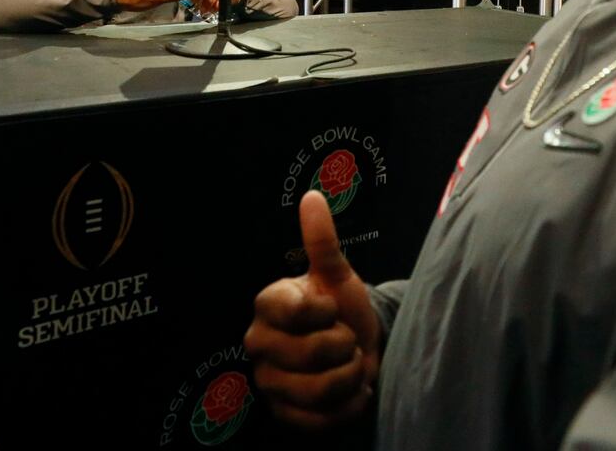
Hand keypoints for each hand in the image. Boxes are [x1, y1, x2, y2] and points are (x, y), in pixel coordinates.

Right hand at [245, 191, 380, 430]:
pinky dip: (348, 405)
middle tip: (345, 340)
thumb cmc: (341, 308)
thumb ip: (322, 239)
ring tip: (349, 363)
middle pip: (313, 353)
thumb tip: (313, 196)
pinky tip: (349, 389)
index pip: (296, 312)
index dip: (326, 312)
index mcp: (268, 306)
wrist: (355, 348)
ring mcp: (269, 383)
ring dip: (350, 376)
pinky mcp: (284, 416)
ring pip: (321, 389)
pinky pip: (324, 419)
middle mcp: (260, 344)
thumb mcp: (336, 274)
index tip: (332, 309)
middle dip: (344, 346)